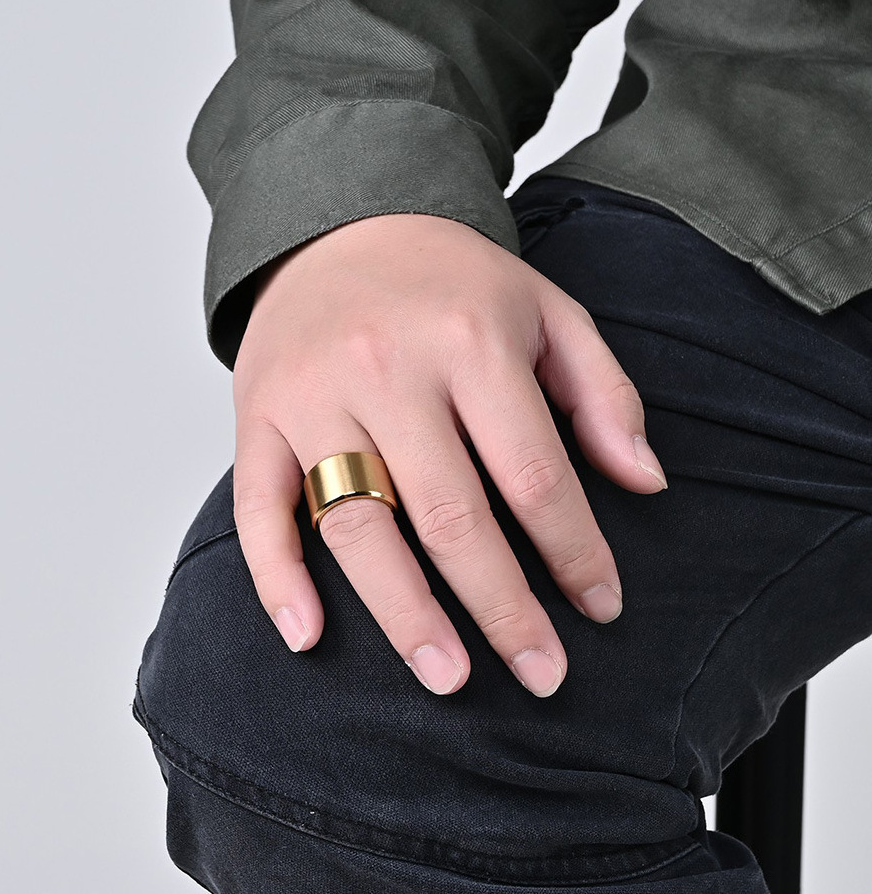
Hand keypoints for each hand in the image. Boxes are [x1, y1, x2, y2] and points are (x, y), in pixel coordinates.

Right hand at [231, 212, 667, 696]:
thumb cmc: (449, 280)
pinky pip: (258, 507)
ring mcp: (313, 395)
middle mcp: (387, 369)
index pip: (534, 474)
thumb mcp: (548, 309)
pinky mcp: (257, 414)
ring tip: (448, 677)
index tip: (601, 607)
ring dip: (403, 613)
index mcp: (470, 340)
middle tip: (542, 673)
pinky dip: (276, 576)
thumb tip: (646, 483)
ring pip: (356, 525)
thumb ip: (603, 391)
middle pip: (449, 515)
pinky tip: (307, 634)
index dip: (575, 552)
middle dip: (503, 608)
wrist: (340, 224)